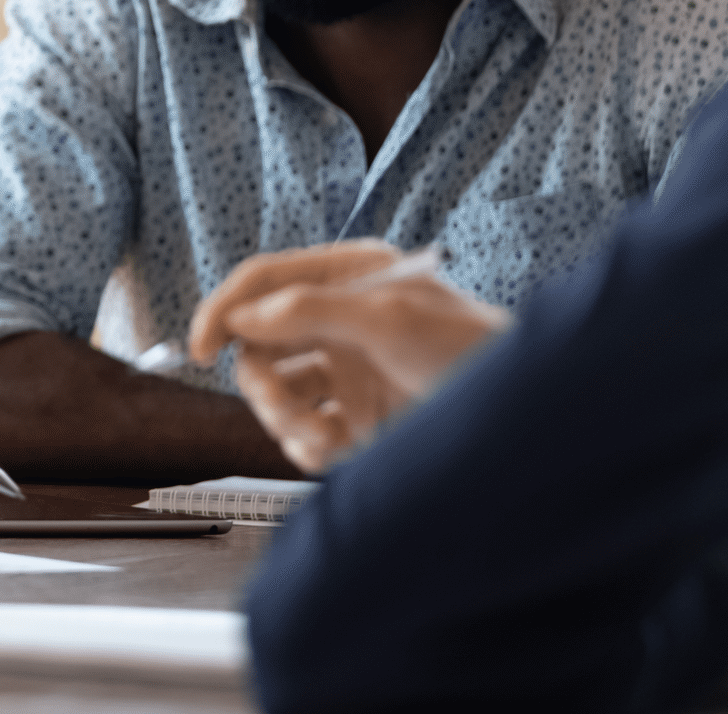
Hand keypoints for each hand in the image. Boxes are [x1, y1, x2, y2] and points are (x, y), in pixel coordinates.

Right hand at [187, 241, 508, 473]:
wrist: (528, 420)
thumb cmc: (476, 352)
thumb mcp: (389, 319)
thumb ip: (310, 311)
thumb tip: (245, 316)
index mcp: (349, 277)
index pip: (263, 281)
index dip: (224, 310)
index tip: (200, 349)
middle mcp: (341, 320)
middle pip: (259, 344)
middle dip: (262, 382)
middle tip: (285, 408)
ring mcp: (348, 370)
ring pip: (277, 393)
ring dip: (286, 420)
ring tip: (321, 438)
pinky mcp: (356, 416)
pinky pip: (303, 433)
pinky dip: (306, 447)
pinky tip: (333, 451)